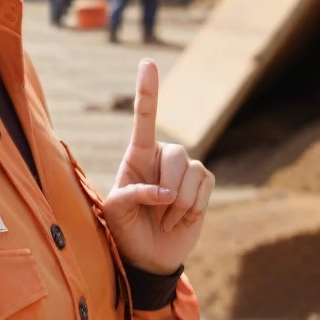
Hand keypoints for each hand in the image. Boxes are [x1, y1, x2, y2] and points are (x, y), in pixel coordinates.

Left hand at [102, 59, 214, 274]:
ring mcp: (185, 170)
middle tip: (156, 213)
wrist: (149, 256)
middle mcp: (162, 157)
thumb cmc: (126, 231)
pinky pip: (205, 186)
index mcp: (136, 157)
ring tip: (166, 218)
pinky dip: (192, 207)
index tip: (147, 63)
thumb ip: (129, 196)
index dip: (147, 92)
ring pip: (191, 174)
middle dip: (167, 189)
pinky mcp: (204, 184)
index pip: (144, 120)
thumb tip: (163, 192)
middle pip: (175, 155)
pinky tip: (181, 218)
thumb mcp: (114, 214)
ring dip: (178, 205)